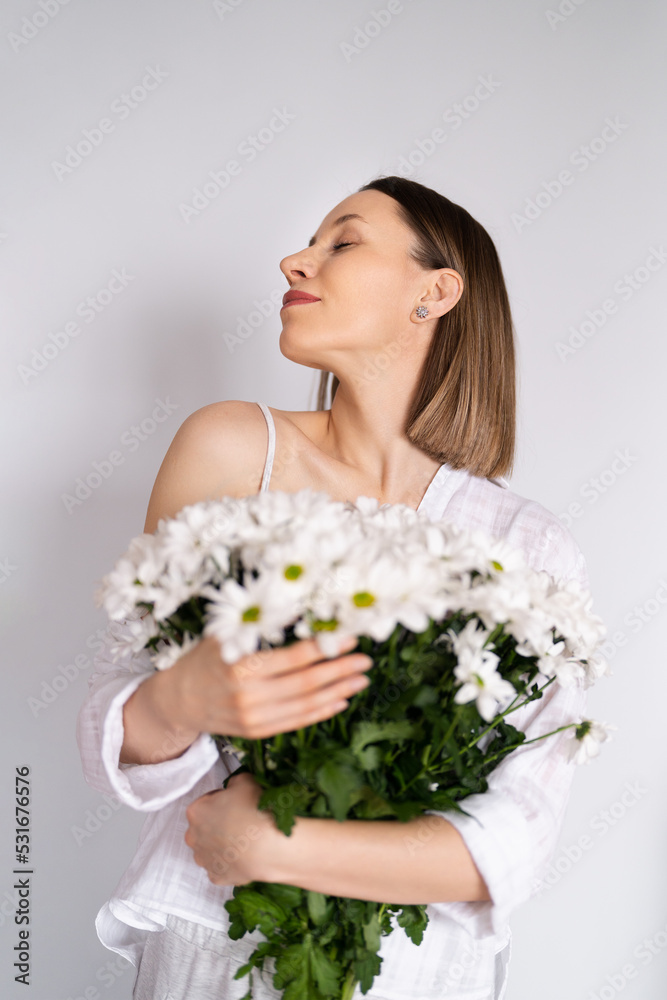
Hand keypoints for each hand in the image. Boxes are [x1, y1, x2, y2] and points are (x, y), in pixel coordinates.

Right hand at [154, 633, 373, 740]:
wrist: (178, 699)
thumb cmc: (205, 659)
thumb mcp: (226, 635)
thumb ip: (260, 627)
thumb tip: (303, 610)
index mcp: (242, 666)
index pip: (295, 657)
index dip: (326, 648)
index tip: (350, 637)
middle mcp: (249, 695)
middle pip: (306, 683)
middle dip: (340, 671)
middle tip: (364, 660)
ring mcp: (254, 717)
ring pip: (306, 705)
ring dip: (338, 692)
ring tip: (360, 680)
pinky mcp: (257, 731)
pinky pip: (296, 722)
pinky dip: (320, 712)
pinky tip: (340, 700)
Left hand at [184, 771, 281, 885]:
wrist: (268, 845)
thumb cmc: (254, 809)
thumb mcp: (245, 781)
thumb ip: (233, 782)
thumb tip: (233, 788)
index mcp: (196, 811)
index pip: (206, 802)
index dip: (222, 801)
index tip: (236, 804)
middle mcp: (193, 837)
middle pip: (204, 827)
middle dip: (218, 824)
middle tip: (240, 822)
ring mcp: (203, 860)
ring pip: (210, 849)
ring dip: (222, 845)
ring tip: (244, 841)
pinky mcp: (216, 877)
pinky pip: (220, 867)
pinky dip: (230, 863)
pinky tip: (245, 857)